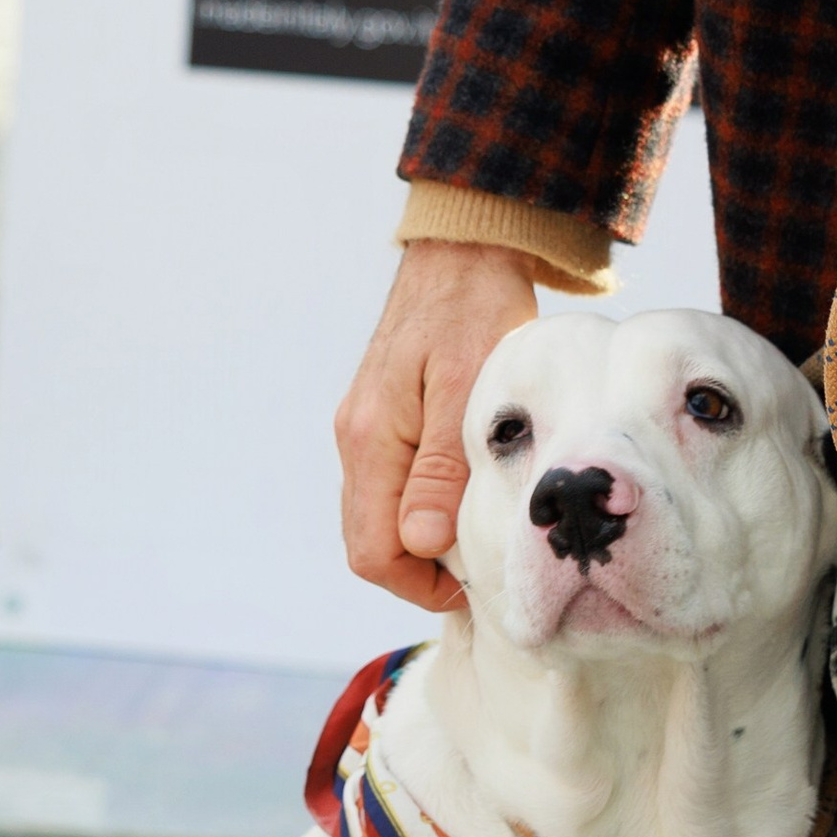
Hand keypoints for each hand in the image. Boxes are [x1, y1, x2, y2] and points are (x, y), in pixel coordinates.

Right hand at [334, 242, 539, 611]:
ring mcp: (364, 428)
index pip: (372, 551)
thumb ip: (442, 469)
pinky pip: (388, 485)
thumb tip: (421, 545)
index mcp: (370, 440)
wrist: (464, 249)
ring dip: (421, 540)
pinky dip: (419, 508)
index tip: (471, 586)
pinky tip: (463, 498)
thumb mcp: (470, 388)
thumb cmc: (476, 309)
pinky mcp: (381, 417)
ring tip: (477, 536)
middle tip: (482, 568)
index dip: (418, 585)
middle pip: (368, 542)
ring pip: (377, 516)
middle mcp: (355, 439)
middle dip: (420, 571)